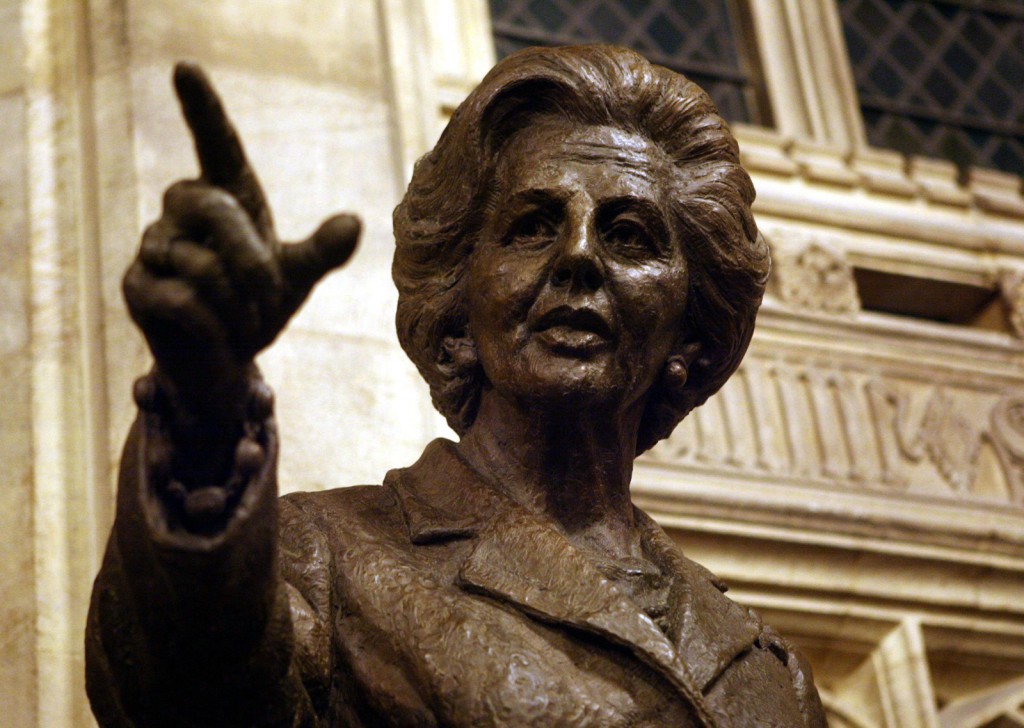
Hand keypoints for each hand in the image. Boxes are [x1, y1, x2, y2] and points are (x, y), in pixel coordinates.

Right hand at [123, 62, 359, 418]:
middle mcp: (180, 212)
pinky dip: (217, 325)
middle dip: (253, 261)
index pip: (214, 144)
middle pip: (214, 207)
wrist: (224, 362)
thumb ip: (322, 251)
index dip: (202, 107)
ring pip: (204, 265)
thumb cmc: (256, 306)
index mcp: (224, 197)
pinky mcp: (136, 289)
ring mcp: (152, 248)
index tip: (185, 67)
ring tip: (243, 320)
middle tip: (270, 297)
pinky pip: (184, 301)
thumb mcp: (296, 277)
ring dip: (241, 304)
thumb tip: (353, 222)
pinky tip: (218, 335)